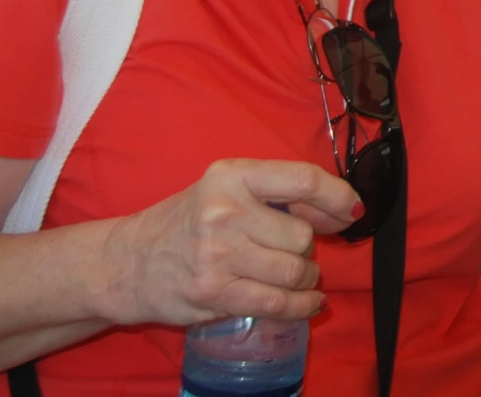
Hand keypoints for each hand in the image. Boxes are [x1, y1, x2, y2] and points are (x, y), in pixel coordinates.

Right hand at [99, 159, 362, 326]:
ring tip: (296, 275)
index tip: (352, 210)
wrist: (128, 261)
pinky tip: (309, 303)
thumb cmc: (188, 220)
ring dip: (306, 277)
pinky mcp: (214, 293)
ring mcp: (218, 254)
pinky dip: (302, 306)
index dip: (337, 196)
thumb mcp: (227, 189)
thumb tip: (339, 210)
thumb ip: (278, 193)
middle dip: (307, 247)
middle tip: (293, 250)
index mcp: (233, 175)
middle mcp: (225, 211)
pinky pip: (278, 302)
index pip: (304, 180)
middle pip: (301, 235)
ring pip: (295, 270)